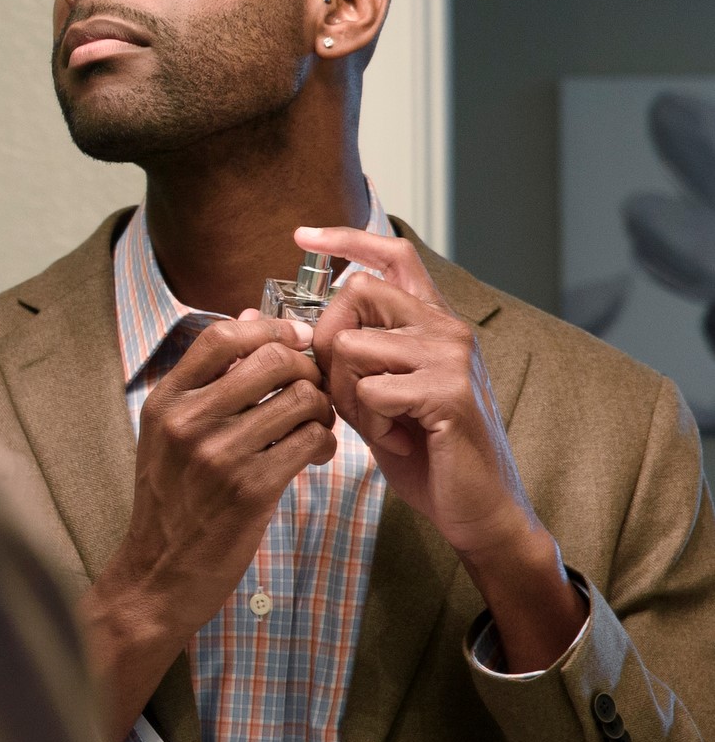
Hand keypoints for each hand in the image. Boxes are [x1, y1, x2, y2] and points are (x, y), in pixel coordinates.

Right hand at [84, 316, 335, 741]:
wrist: (158, 574)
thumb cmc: (170, 501)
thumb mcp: (168, 433)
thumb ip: (206, 380)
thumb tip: (246, 314)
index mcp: (165, 400)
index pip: (222, 336)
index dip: (268, 328)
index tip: (292, 339)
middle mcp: (188, 421)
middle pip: (272, 360)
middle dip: (305, 371)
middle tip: (312, 391)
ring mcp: (219, 455)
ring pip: (300, 401)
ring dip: (320, 411)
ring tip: (315, 427)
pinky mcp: (251, 490)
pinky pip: (310, 443)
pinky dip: (323, 445)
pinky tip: (315, 455)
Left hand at [302, 226, 585, 669]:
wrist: (473, 506)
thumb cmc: (418, 449)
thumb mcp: (368, 392)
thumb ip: (337, 356)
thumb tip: (270, 319)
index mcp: (430, 321)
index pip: (391, 256)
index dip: (345, 239)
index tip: (302, 235)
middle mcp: (446, 327)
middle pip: (354, 294)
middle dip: (328, 342)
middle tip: (345, 389)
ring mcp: (453, 355)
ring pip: (353, 346)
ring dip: (348, 392)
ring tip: (380, 420)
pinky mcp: (450, 391)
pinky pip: (372, 391)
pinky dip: (370, 422)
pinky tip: (397, 437)